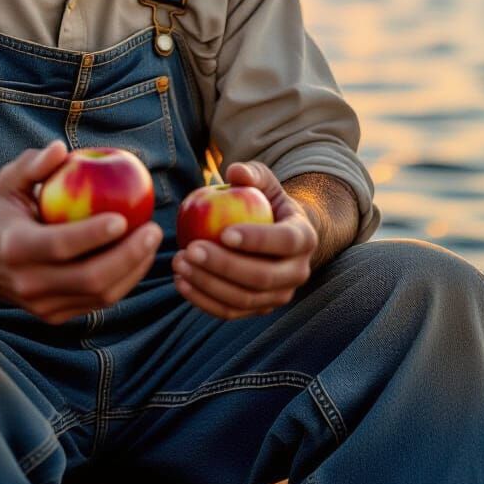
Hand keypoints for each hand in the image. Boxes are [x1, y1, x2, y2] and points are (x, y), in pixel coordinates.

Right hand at [0, 140, 162, 323]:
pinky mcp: (56, 316)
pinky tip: (140, 256)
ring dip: (133, 270)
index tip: (123, 218)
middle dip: (127, 257)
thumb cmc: (3, 210)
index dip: (92, 236)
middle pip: (88, 278)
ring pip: (99, 296)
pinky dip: (124, 281)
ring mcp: (43, 305)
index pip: (59, 246)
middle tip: (153, 229)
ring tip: (152, 240)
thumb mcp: (8, 181)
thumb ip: (33, 164)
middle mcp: (28, 282)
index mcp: (14, 247)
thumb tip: (60, 149)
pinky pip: (98, 302)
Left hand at [171, 161, 317, 319]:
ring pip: (244, 299)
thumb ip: (252, 174)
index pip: (284, 242)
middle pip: (262, 277)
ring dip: (208, 284)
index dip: (256, 240)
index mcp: (304, 238)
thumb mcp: (263, 182)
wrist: (276, 236)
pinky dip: (204, 301)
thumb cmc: (266, 202)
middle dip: (223, 266)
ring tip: (179, 263)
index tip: (223, 233)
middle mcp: (298, 272)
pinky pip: (230, 311)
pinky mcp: (259, 309)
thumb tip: (235, 171)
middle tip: (190, 250)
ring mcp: (279, 295)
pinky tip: (180, 282)